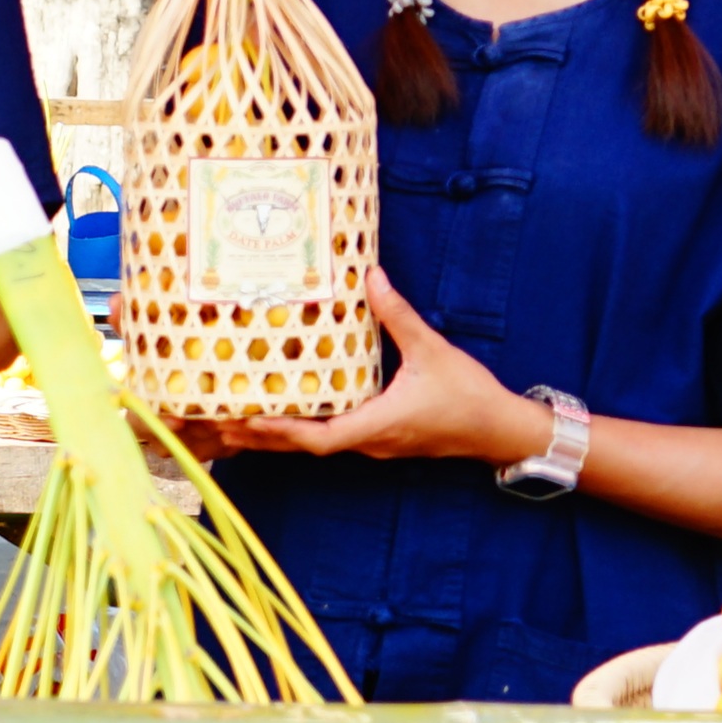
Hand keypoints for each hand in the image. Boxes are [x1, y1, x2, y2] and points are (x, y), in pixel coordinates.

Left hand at [202, 268, 544, 466]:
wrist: (500, 431)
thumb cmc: (469, 396)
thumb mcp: (432, 349)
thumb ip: (398, 315)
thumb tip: (370, 276)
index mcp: (377, 425)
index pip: (318, 439)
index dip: (279, 430)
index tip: (245, 418)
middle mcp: (369, 442)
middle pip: (306, 446)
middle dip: (264, 433)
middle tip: (221, 417)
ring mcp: (375, 443)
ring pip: (318, 443)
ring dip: (281, 432)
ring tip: (240, 414)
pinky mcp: (381, 437)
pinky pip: (334, 436)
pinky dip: (305, 426)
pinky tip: (290, 406)